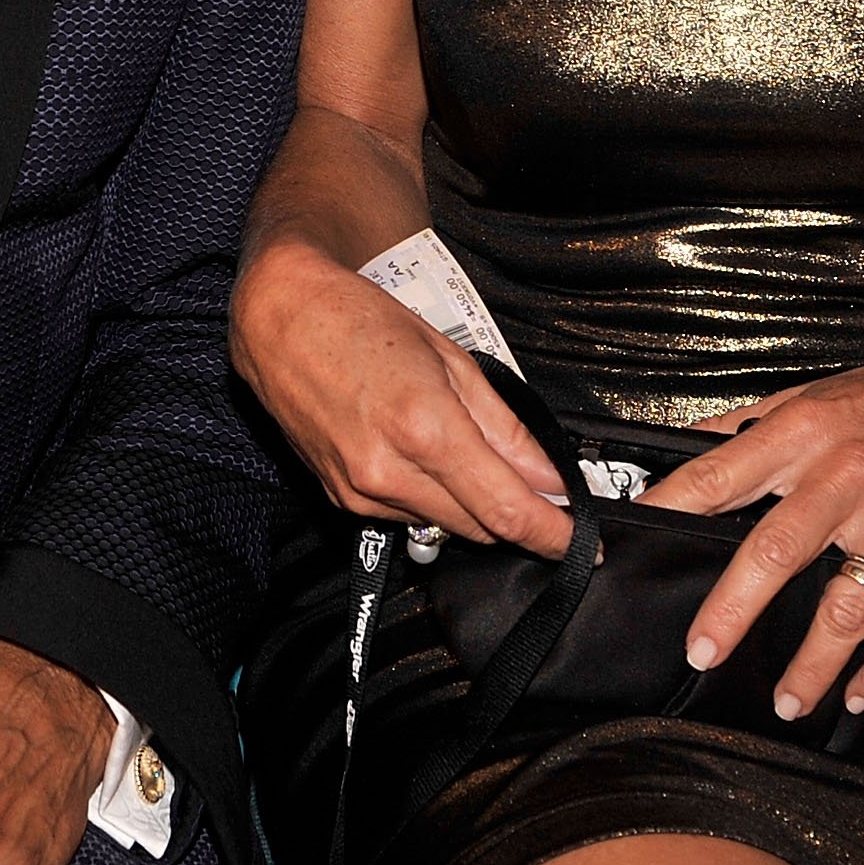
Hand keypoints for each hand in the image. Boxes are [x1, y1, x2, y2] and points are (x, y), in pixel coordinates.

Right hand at [229, 240, 568, 554]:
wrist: (280, 319)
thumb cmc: (359, 321)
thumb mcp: (450, 359)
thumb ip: (504, 428)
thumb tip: (548, 475)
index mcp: (425, 429)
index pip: (506, 510)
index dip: (552, 535)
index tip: (582, 545)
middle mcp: (389, 472)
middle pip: (480, 527)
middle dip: (515, 515)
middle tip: (535, 488)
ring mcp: (359, 492)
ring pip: (443, 525)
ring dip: (469, 505)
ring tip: (459, 447)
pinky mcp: (340, 499)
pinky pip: (405, 516)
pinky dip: (428, 497)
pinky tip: (418, 454)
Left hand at [639, 313, 863, 717]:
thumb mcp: (809, 395)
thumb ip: (746, 428)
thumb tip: (684, 447)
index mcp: (804, 435)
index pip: (720, 475)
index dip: (672, 508)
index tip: (631, 542)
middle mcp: (847, 479)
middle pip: (778, 551)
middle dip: (734, 608)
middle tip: (703, 651)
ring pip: (847, 606)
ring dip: (814, 664)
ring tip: (786, 702)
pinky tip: (860, 696)